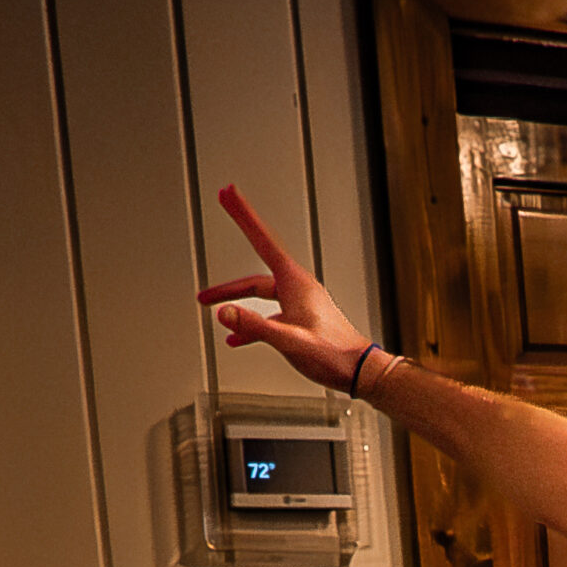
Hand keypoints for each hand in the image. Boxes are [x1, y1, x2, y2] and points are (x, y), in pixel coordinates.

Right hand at [196, 183, 372, 392]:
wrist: (359, 371)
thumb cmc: (334, 354)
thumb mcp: (290, 340)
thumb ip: (255, 327)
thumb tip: (226, 314)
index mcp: (295, 282)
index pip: (262, 239)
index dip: (243, 215)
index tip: (228, 195)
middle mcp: (297, 288)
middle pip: (253, 278)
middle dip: (227, 283)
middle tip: (206, 283)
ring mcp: (299, 304)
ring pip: (260, 298)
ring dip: (236, 304)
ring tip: (214, 309)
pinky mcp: (301, 321)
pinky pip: (270, 317)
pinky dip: (253, 325)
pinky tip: (239, 338)